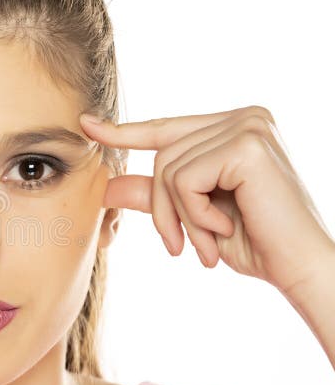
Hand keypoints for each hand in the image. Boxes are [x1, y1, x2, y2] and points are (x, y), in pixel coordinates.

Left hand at [79, 105, 334, 302]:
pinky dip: (195, 215)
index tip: (85, 124)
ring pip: (168, 169)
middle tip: (182, 246)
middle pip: (162, 155)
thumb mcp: (193, 216)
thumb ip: (155, 195)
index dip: (125, 131)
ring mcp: (247, 126)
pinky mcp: (246, 144)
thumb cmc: (255, 242)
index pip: (166, 129)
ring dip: (181, 218)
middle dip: (164, 209)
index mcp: (233, 127)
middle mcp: (243, 117)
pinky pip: (185, 180)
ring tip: (209, 243)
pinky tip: (226, 228)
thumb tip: (108, 185)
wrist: (299, 268)